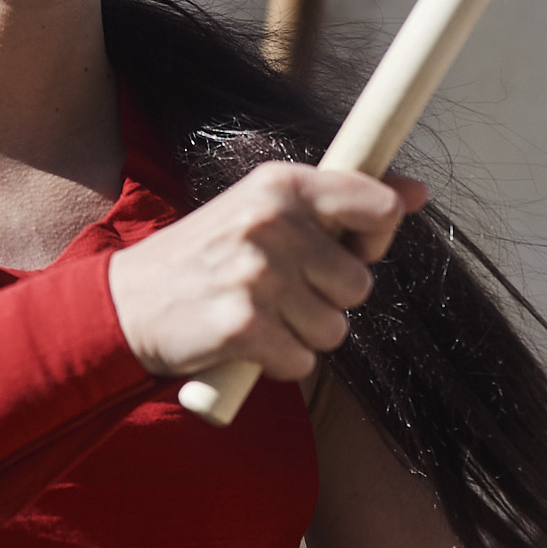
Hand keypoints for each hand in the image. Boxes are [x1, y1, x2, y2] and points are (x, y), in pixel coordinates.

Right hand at [106, 159, 428, 386]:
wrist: (127, 302)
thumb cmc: (208, 256)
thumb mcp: (266, 209)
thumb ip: (342, 202)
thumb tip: (418, 192)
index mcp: (281, 184)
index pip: (379, 206)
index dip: (374, 239)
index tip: (347, 249)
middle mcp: (271, 222)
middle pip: (359, 285)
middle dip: (328, 300)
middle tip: (280, 291)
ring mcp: (256, 275)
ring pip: (335, 330)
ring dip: (304, 335)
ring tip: (261, 315)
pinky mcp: (242, 327)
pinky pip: (302, 363)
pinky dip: (279, 363)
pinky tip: (246, 342)